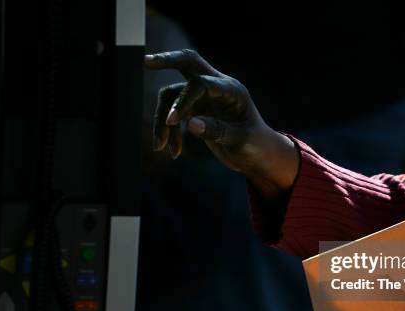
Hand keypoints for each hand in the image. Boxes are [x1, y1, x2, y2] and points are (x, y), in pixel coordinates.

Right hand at [144, 49, 298, 197]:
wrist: (258, 156)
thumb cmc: (255, 146)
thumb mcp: (241, 141)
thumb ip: (218, 131)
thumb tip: (191, 125)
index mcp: (231, 90)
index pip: (201, 83)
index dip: (184, 99)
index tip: (171, 121)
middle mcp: (217, 87)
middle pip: (188, 63)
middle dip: (167, 61)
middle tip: (146, 61)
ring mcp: (205, 97)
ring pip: (173, 95)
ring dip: (162, 120)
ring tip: (160, 147)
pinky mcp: (197, 110)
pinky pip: (174, 114)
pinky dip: (170, 133)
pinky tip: (174, 152)